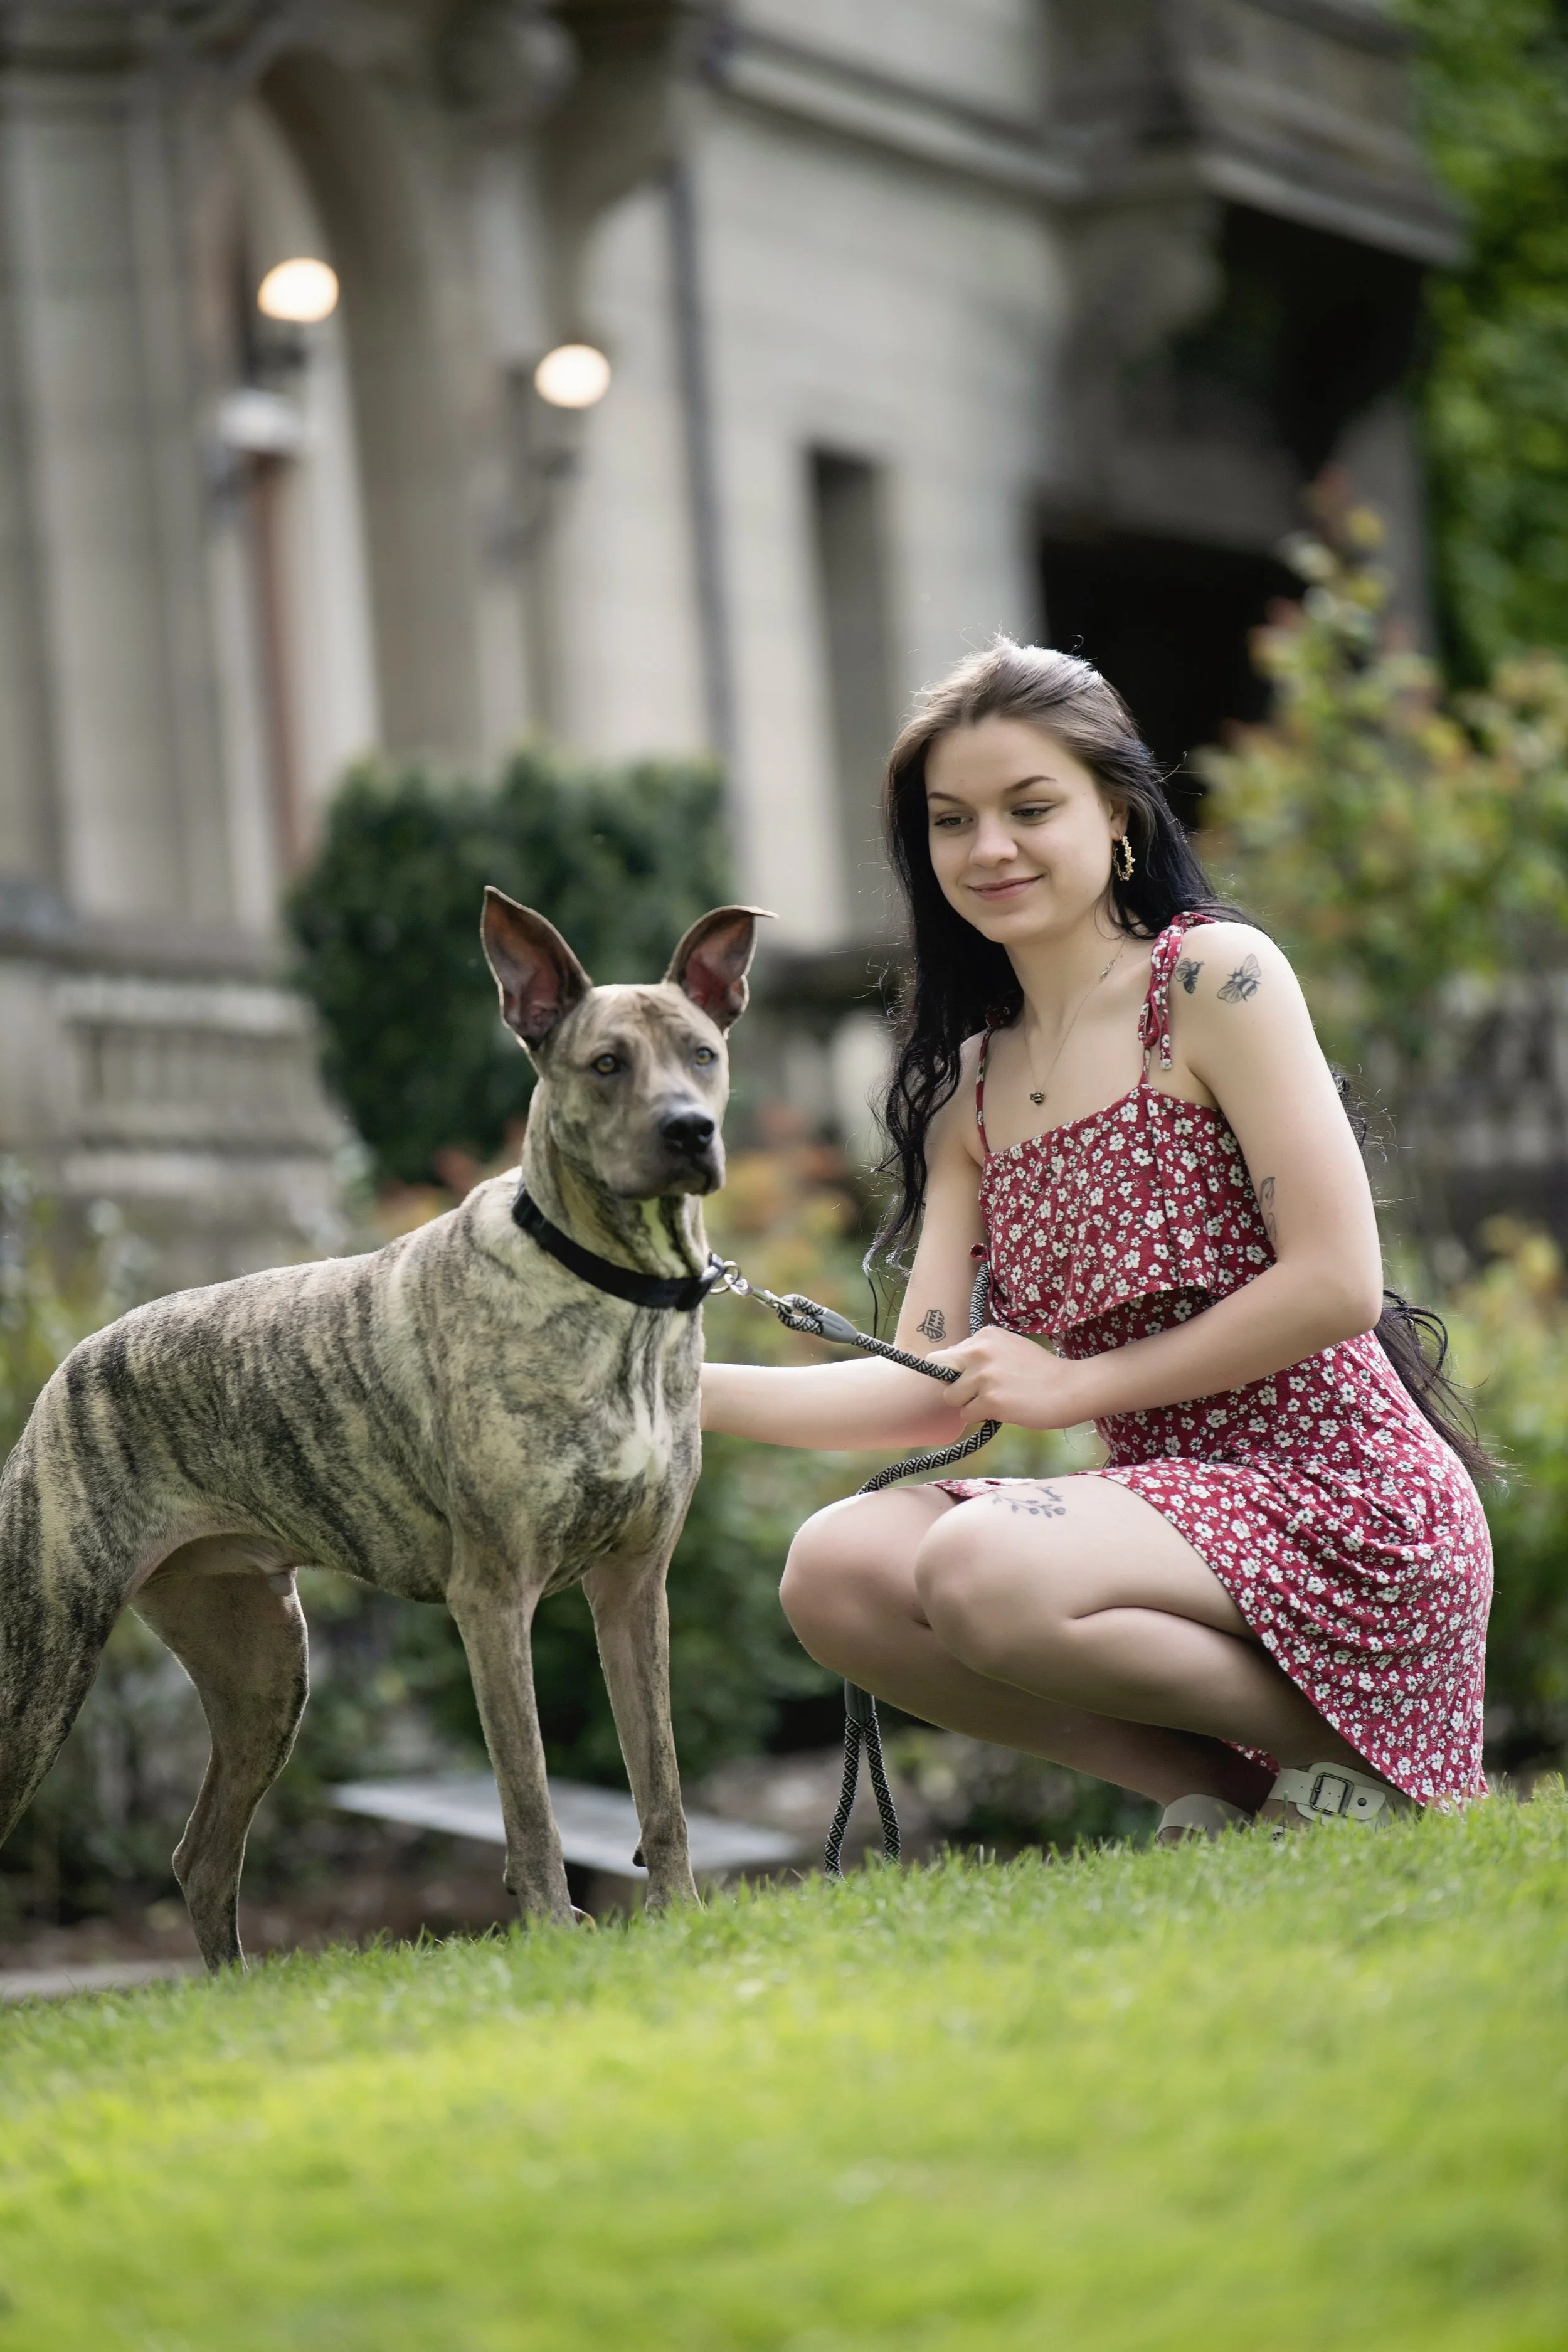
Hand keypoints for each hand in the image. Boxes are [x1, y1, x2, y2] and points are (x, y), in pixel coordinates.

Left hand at [932, 1326, 1087, 1431]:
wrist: (1071, 1388)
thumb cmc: (1041, 1372)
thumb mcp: (1009, 1348)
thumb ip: (980, 1353)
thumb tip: (943, 1364)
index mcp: (985, 1335)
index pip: (945, 1355)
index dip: (957, 1371)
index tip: (974, 1378)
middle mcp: (980, 1351)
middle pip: (942, 1375)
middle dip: (958, 1387)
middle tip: (984, 1392)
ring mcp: (984, 1376)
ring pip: (953, 1397)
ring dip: (971, 1404)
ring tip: (998, 1400)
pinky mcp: (990, 1400)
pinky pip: (967, 1415)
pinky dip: (982, 1417)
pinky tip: (1005, 1410)